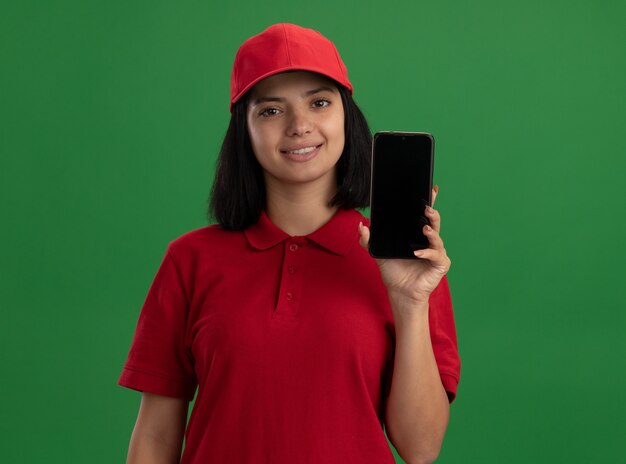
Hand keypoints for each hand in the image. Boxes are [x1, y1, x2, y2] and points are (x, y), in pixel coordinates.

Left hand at [359, 186, 450, 303]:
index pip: (424, 216)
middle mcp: (429, 241)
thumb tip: (361, 226)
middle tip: (426, 207)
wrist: (399, 291)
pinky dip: (427, 253)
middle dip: (432, 213)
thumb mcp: (377, 253)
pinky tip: (417, 253)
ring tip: (423, 227)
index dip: (429, 202)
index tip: (431, 190)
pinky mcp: (440, 265)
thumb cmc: (393, 271)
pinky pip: (436, 256)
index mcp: (417, 235)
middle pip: (434, 223)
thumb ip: (368, 240)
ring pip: (437, 238)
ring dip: (431, 232)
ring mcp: (436, 252)